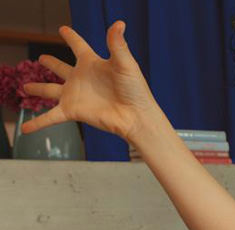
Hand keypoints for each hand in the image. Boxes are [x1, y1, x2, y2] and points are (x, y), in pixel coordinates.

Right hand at [20, 21, 160, 140]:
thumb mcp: (125, 64)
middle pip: (61, 68)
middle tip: (42, 58)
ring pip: (50, 91)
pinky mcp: (72, 111)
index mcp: (92, 64)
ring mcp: (75, 95)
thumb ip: (117, 44)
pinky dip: (37, 123)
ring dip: (37, 89)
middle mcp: (81, 79)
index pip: (78, 46)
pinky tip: (25, 128)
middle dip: (51, 63)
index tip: (63, 29)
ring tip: (25, 87)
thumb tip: (119, 23)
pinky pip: (50, 117)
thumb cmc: (135, 91)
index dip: (71, 37)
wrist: (136, 116)